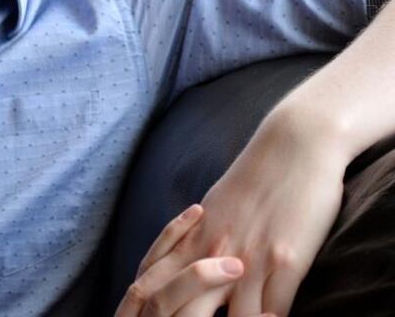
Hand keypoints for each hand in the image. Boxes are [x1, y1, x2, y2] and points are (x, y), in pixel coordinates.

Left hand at [123, 108, 347, 316]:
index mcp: (194, 237)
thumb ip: (200, 238)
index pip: (158, 286)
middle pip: (184, 309)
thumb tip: (188, 265)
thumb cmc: (256, 174)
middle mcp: (215, 251)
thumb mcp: (216, 205)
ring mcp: (250, 258)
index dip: (151, 313)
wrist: (292, 143)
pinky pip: (275, 313)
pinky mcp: (286, 261)